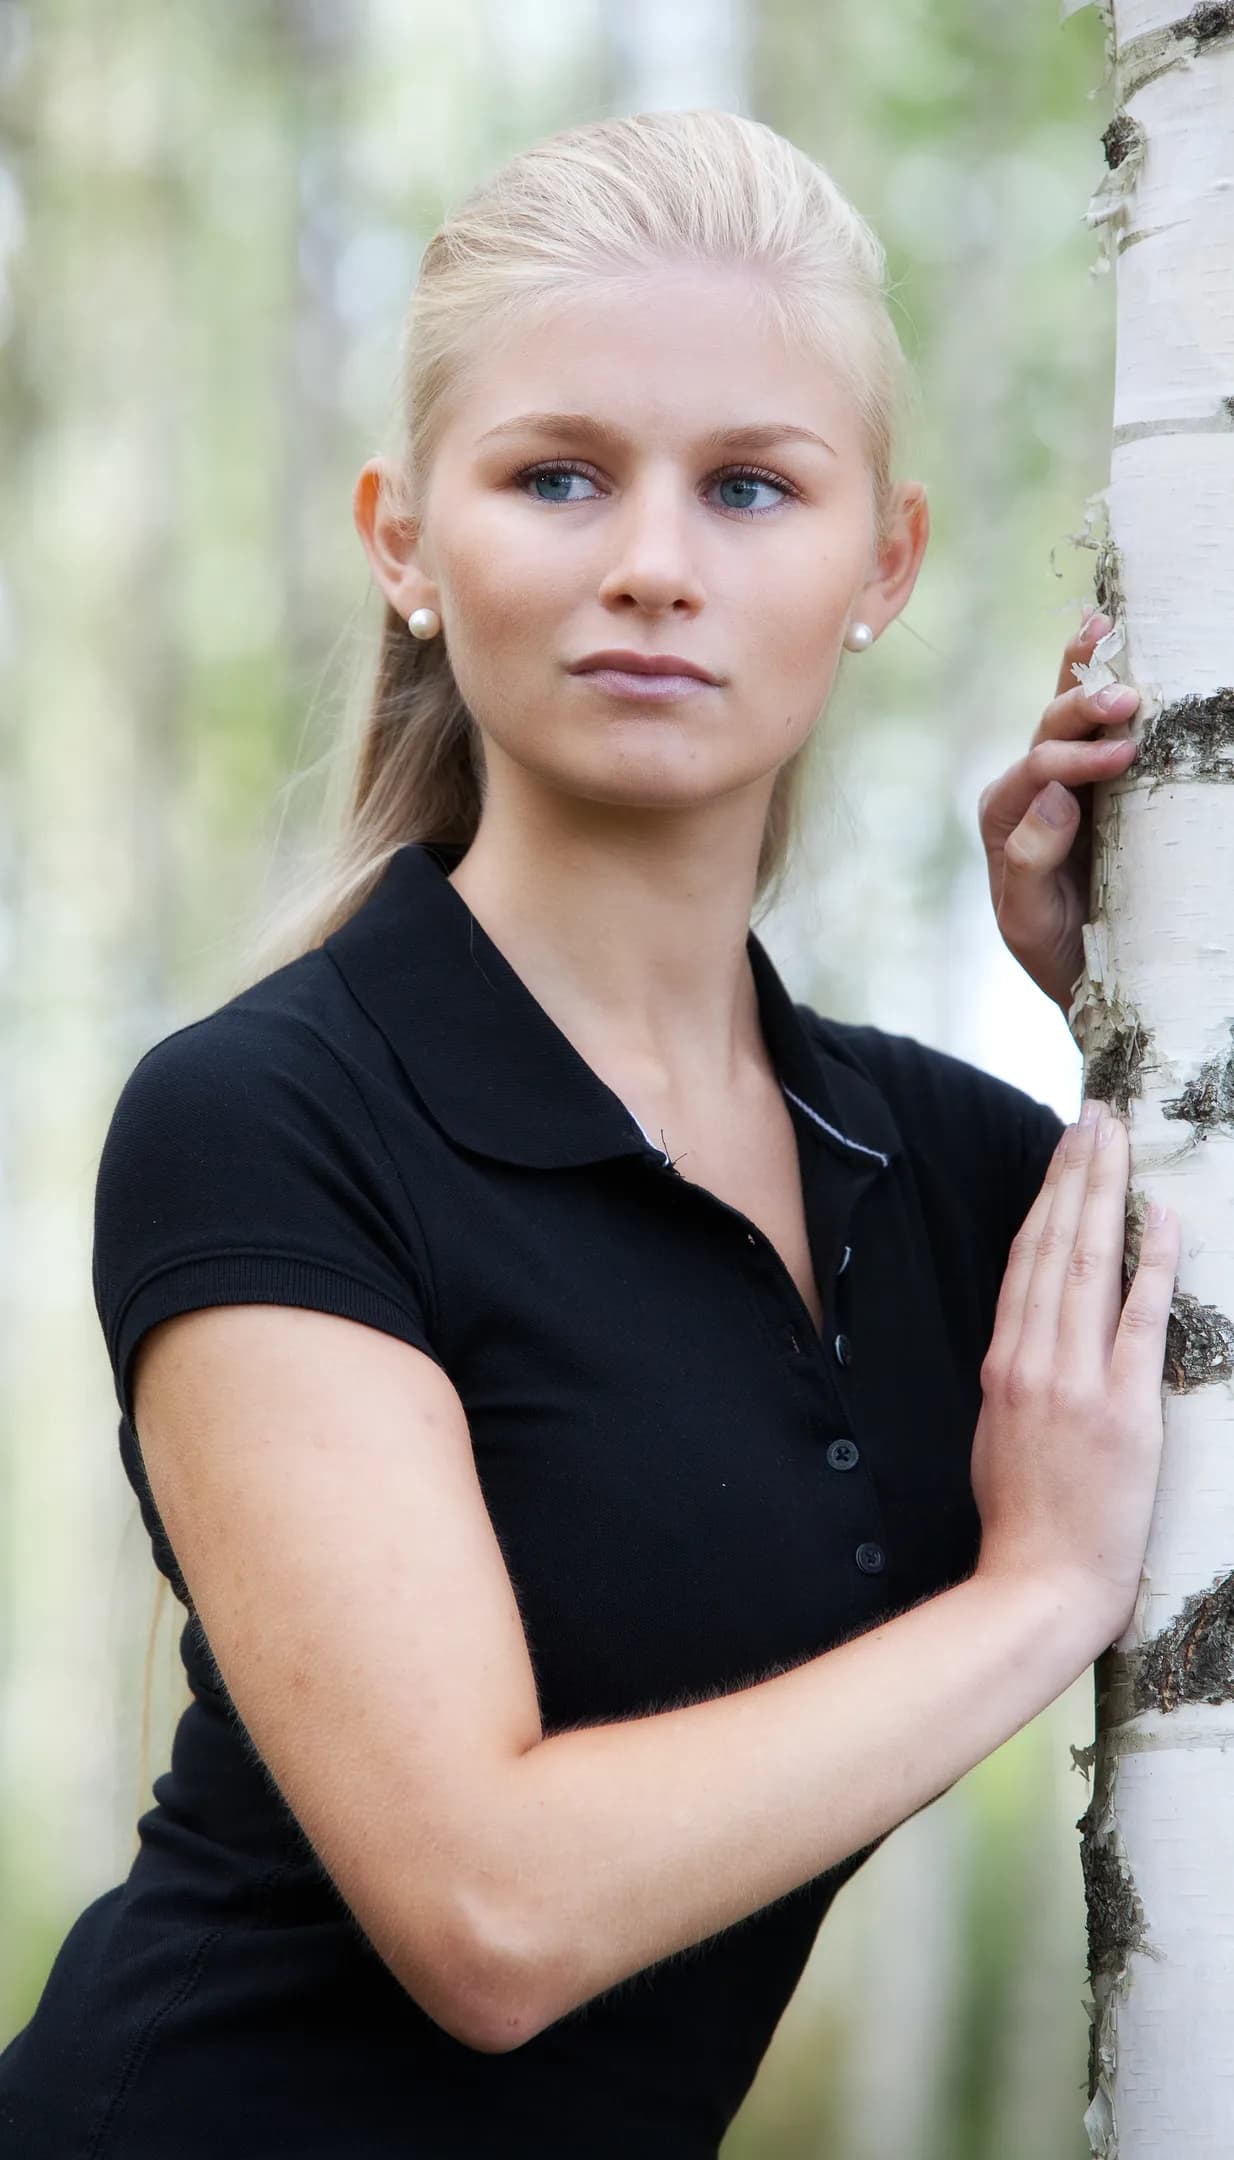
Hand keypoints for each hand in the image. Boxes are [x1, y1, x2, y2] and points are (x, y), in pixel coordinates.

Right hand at [972, 1101, 1178, 1646]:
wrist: (1039, 1583)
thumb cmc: (1021, 1520)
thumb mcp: (996, 1434)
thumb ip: (1014, 1379)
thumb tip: (1029, 1341)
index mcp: (1002, 1365)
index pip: (1025, 1261)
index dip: (1045, 1199)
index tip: (1062, 1151)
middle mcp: (1033, 1361)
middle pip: (1053, 1246)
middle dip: (1074, 1174)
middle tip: (1093, 1116)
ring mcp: (1076, 1380)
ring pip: (1087, 1265)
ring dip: (1104, 1195)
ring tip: (1115, 1141)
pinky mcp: (1122, 1408)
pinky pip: (1139, 1319)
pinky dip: (1150, 1263)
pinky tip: (1161, 1217)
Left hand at [977, 609, 1140, 1013]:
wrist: (1078, 967)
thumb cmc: (1051, 948)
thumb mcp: (1028, 920)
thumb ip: (1028, 863)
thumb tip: (1055, 797)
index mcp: (1004, 817)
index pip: (1038, 771)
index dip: (1078, 760)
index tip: (1124, 756)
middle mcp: (1026, 789)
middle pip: (1048, 731)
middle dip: (1085, 709)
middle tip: (1129, 700)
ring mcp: (1060, 779)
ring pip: (1064, 714)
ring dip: (1088, 673)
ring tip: (1110, 633)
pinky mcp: (1093, 780)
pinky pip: (1087, 722)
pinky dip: (1091, 674)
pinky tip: (1104, 636)